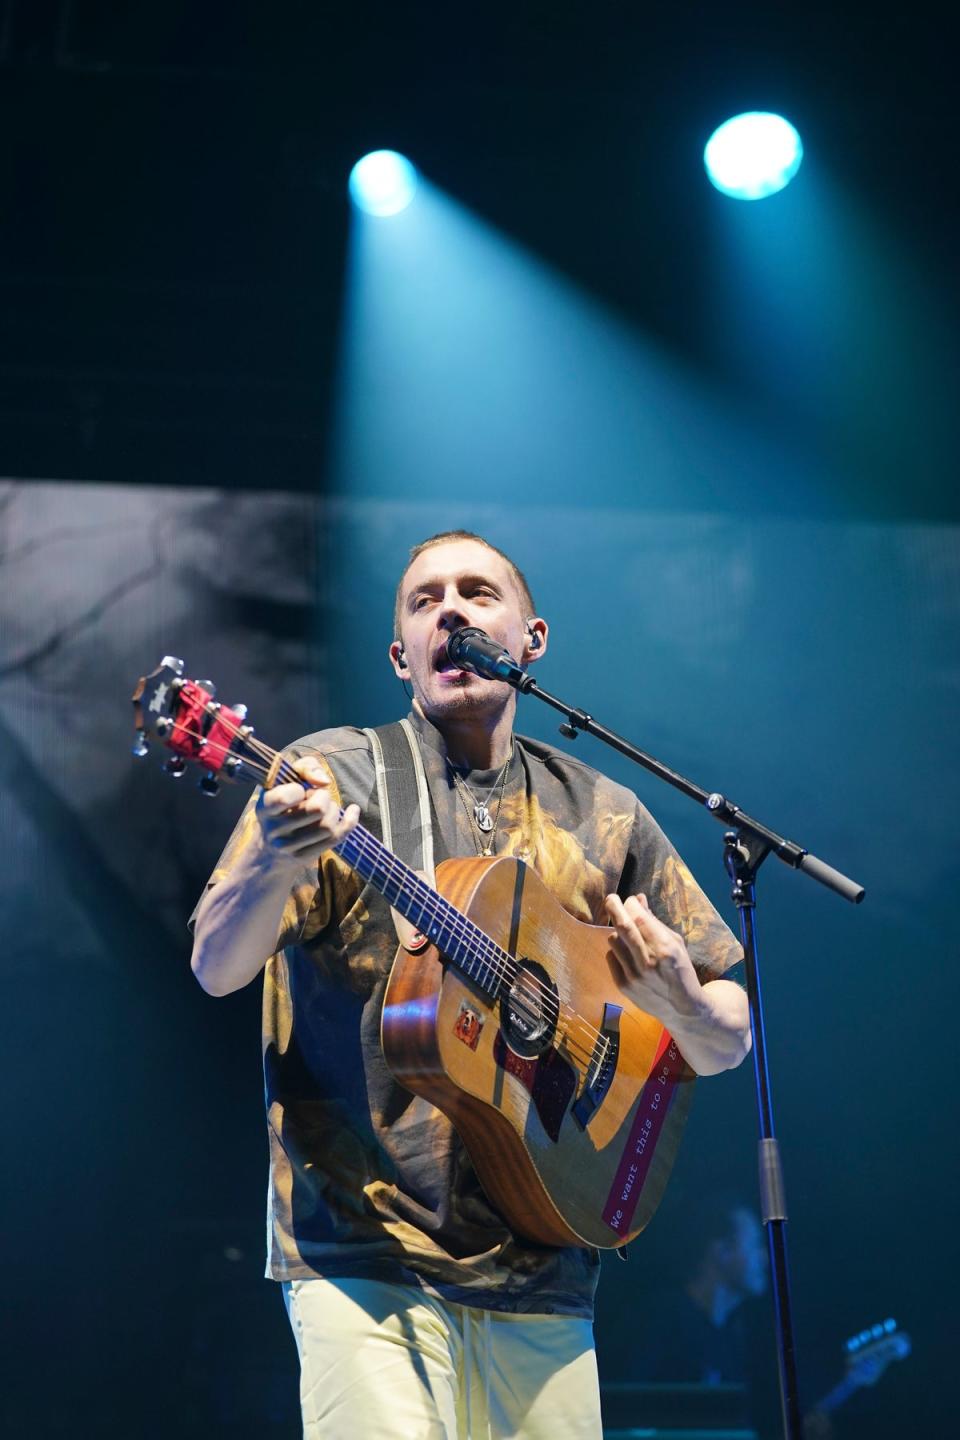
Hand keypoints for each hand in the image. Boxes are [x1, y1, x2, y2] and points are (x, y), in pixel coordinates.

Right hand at [255, 755, 359, 867]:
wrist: (268, 847)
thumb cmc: (283, 804)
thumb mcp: (285, 780)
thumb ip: (306, 767)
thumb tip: (325, 781)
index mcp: (265, 806)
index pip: (287, 797)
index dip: (300, 790)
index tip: (300, 790)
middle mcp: (274, 829)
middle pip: (317, 810)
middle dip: (324, 797)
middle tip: (317, 797)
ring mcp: (289, 846)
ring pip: (328, 826)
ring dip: (333, 810)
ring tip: (326, 808)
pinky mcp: (304, 857)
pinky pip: (336, 838)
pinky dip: (350, 821)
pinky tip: (352, 811)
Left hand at [604, 892, 703, 1025]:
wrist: (682, 1008)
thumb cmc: (680, 969)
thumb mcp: (675, 942)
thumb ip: (654, 921)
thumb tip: (638, 898)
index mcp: (665, 948)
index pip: (640, 917)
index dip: (631, 904)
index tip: (630, 900)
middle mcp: (648, 961)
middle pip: (623, 926)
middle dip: (614, 907)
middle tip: (611, 899)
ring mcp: (634, 975)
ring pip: (613, 940)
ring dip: (618, 932)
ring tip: (628, 936)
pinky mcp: (624, 985)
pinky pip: (611, 956)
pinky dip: (617, 950)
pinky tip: (628, 955)